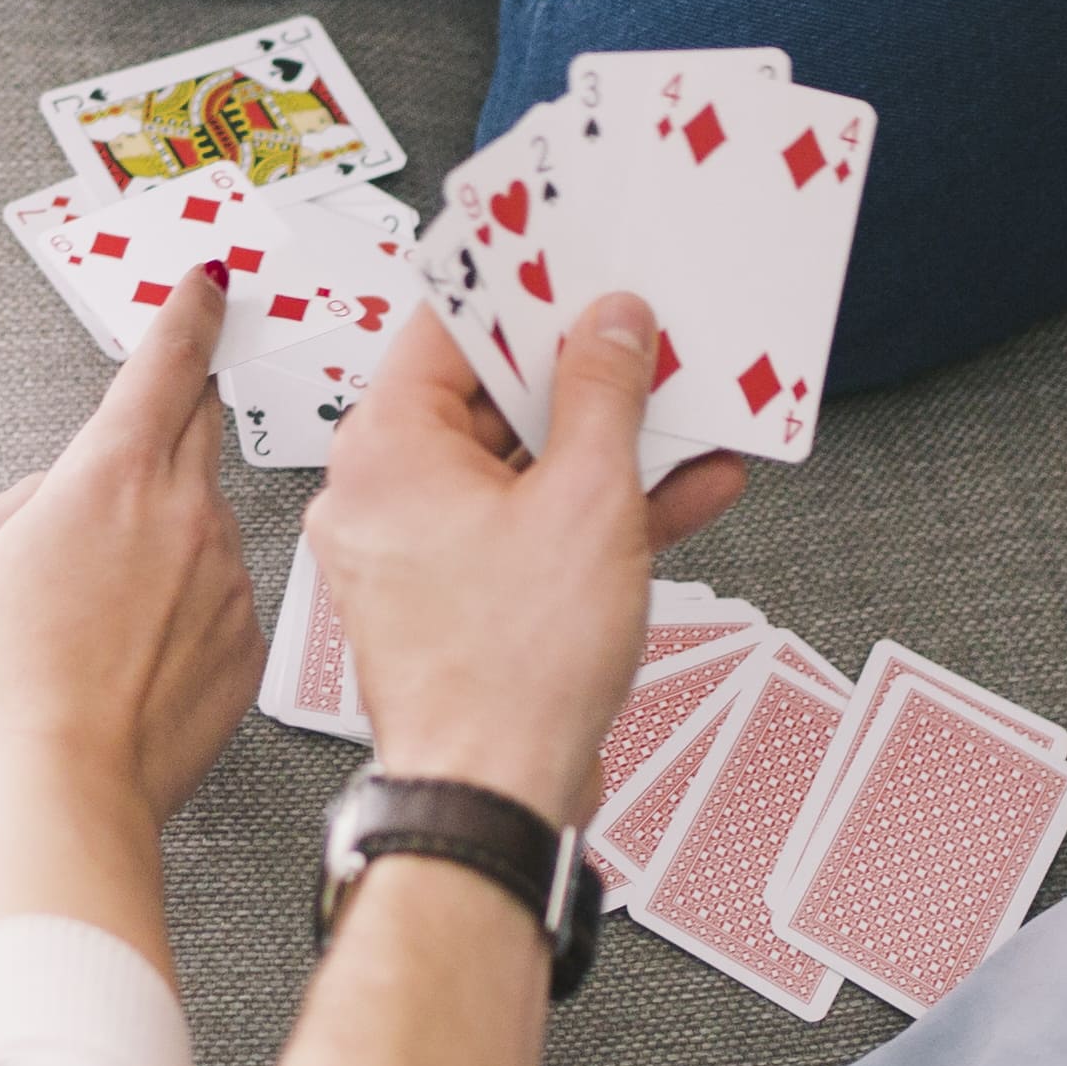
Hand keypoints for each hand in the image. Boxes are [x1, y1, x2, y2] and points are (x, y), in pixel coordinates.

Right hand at [0, 268, 263, 841]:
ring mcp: (225, 578)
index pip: (167, 362)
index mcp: (111, 473)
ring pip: (205, 522)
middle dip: (176, 422)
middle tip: (137, 453)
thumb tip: (60, 495)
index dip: (190, 313)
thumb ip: (27, 497)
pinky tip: (134, 653)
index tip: (207, 288)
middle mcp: (185, 513)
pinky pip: (219, 596)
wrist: (59, 782)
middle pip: (200, 428)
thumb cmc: (2, 679)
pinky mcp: (246, 643)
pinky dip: (185, 607)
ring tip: (102, 610)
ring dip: (167, 537)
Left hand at [314, 298, 749, 827]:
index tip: (576, 267)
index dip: (525, 291)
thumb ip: (606, 395)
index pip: (447, 326)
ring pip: (517, 467)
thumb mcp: (588, 500)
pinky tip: (677, 492)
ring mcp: (416, 552)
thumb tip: (612, 328)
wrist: (494, 798)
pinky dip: (593, 512)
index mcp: (383, 448)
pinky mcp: (455, 601)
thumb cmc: (507, 674)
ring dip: (607, 446)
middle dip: (582, 373)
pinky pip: (524, 528)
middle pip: (487, 395)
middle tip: (643, 338)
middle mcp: (381, 494)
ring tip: (685, 416)